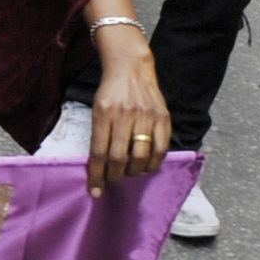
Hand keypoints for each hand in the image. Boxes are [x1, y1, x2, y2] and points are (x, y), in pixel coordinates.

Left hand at [83, 41, 174, 199]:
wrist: (131, 68)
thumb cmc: (110, 92)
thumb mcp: (97, 110)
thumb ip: (99, 135)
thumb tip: (99, 168)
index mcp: (104, 114)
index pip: (99, 152)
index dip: (97, 176)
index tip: (95, 191)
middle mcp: (125, 115)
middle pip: (119, 158)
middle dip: (115, 176)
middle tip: (113, 180)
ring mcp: (146, 116)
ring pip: (141, 156)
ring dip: (133, 172)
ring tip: (129, 173)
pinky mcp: (163, 117)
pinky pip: (161, 148)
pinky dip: (153, 163)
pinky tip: (147, 166)